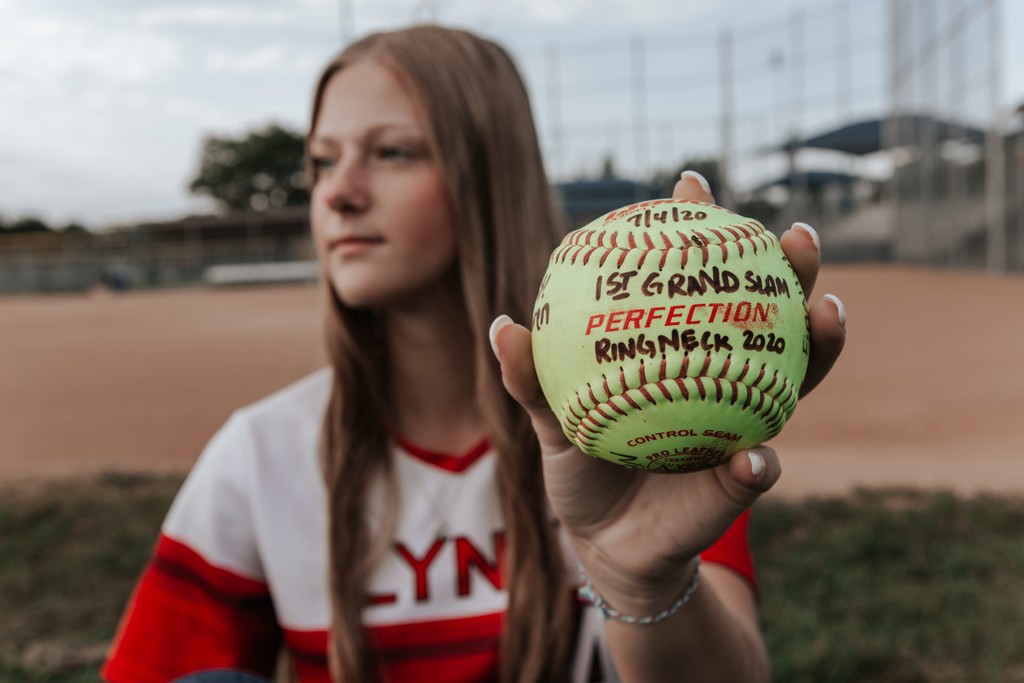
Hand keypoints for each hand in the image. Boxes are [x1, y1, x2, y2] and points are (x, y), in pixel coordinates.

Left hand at [490, 171, 845, 607]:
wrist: (608, 540)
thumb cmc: (584, 466)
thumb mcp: (552, 421)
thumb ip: (532, 380)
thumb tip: (502, 325)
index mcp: (683, 351)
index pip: (699, 282)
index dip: (702, 230)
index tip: (691, 183)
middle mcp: (725, 376)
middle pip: (771, 312)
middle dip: (794, 269)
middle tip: (798, 237)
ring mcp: (744, 424)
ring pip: (793, 376)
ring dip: (818, 345)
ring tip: (827, 312)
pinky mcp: (740, 483)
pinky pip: (754, 474)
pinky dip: (756, 468)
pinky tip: (757, 459)